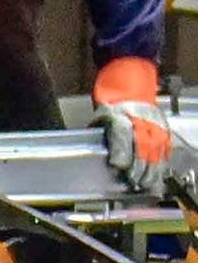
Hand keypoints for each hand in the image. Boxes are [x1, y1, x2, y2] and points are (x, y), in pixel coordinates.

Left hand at [96, 57, 194, 193]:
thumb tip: (97, 148)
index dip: (120, 151)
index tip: (117, 165)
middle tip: (133, 181)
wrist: (131, 79)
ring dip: (151, 168)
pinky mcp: (163, 128)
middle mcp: (141, 119)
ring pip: (155, 148)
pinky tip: (159, 174)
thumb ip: (100, 130)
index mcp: (122, 114)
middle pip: (142, 145)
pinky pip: (165, 147)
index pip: (122, 135)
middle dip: (138, 166)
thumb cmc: (113, 99)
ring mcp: (155, 123)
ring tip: (146, 183)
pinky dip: (162, 162)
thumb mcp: (100, 112)